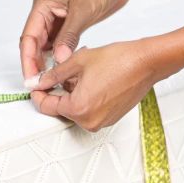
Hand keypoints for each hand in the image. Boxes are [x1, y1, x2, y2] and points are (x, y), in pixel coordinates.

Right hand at [19, 0, 139, 80]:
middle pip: (35, 42)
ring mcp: (60, 15)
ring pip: (48, 43)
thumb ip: (68, 36)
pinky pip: (61, 41)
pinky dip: (62, 53)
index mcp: (43, 5)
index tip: (32, 78)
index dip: (28, 60)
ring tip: (53, 79)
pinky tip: (65, 66)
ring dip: (49, 60)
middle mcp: (48, 10)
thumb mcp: (83, 11)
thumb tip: (58, 59)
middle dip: (36, 63)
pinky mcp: (72, 20)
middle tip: (42, 83)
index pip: (28, 38)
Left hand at [24, 38, 173, 131]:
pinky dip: (87, 96)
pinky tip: (95, 79)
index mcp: (78, 109)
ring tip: (85, 72)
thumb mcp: (77, 62)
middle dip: (59, 90)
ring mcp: (102, 122)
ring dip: (74, 92)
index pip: (47, 106)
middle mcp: (89, 121)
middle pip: (62, 108)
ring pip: (76, 108)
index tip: (37, 83)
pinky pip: (90, 109)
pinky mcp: (111, 118)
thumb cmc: (119, 60)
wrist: (147, 63)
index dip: (38, 93)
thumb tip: (38, 82)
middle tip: (65, 70)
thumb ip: (53, 74)